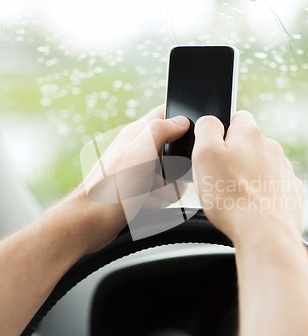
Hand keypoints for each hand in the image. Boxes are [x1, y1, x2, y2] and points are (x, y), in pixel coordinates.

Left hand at [59, 106, 189, 254]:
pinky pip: (163, 192)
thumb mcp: (141, 151)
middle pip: (176, 150)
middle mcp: (138, 149)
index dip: (182, 122)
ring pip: (172, 175)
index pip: (167, 114)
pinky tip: (148, 204)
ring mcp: (139, 170)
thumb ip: (162, 130)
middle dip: (177, 168)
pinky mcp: (139, 189)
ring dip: (168, 188)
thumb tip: (182, 120)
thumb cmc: (112, 186)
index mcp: (137, 133)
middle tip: (163, 176)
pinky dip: (160, 200)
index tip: (187, 138)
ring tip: (152, 193)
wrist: (93, 221)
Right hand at [192, 110, 302, 244]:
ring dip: (249, 177)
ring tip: (235, 198)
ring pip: (261, 167)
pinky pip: (273, 188)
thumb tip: (211, 121)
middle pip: (249, 146)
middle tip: (220, 180)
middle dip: (235, 158)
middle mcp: (272, 148)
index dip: (223, 134)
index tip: (214, 153)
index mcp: (250, 134)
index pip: (237, 118)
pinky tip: (251, 208)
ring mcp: (285, 170)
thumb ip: (206, 128)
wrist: (263, 232)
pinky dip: (262, 195)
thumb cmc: (231, 196)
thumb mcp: (204, 154)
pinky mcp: (291, 192)